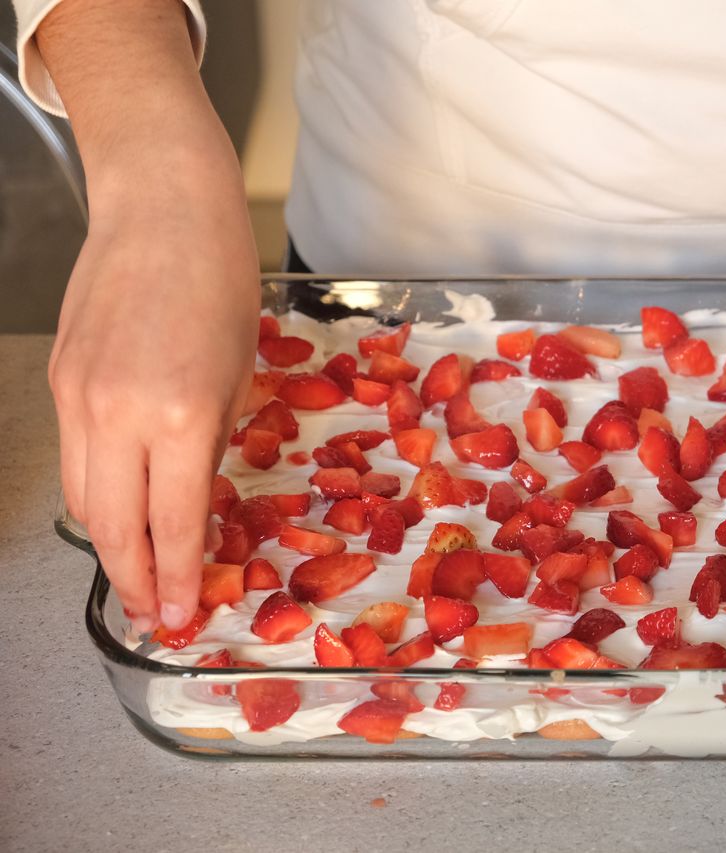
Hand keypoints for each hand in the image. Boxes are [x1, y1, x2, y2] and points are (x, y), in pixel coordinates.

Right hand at [49, 157, 258, 631]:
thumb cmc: (221, 285)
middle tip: (153, 613)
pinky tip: (122, 509)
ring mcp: (77, 398)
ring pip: (84, 500)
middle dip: (133, 580)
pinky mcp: (59, 381)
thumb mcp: (238, 377)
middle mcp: (116, 414)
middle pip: (112, 528)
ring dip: (110, 546)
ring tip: (138, 574)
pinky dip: (98, 495)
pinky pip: (74, 459)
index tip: (181, 615)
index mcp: (177, 415)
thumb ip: (210, 447)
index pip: (172, 525)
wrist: (163, 209)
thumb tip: (196, 505)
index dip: (177, 580)